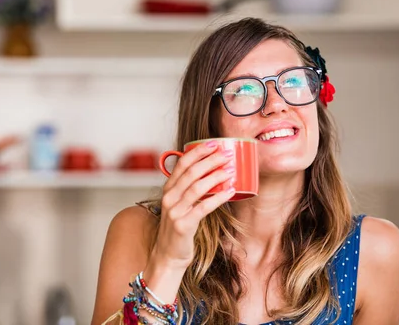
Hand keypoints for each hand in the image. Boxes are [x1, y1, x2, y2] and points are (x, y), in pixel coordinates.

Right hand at [151, 141, 235, 268]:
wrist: (168, 255)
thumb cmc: (178, 227)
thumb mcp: (179, 204)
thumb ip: (188, 188)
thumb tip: (211, 171)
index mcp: (168, 189)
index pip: (182, 163)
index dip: (198, 151)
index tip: (213, 143)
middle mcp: (169, 198)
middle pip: (191, 173)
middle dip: (210, 161)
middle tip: (227, 155)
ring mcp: (174, 211)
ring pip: (197, 188)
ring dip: (216, 177)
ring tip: (230, 170)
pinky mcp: (183, 225)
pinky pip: (203, 207)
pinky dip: (218, 198)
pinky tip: (230, 191)